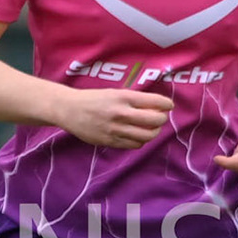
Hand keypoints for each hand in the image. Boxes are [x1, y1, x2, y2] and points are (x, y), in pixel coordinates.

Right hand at [57, 86, 173, 148]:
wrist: (69, 109)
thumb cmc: (93, 99)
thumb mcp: (114, 93)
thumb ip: (134, 100)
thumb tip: (157, 107)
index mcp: (124, 97)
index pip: (156, 102)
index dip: (167, 104)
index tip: (168, 106)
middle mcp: (121, 113)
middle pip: (155, 120)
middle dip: (162, 119)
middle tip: (160, 118)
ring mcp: (115, 129)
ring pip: (147, 135)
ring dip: (153, 132)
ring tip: (150, 128)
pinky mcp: (109, 141)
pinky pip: (134, 145)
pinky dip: (140, 141)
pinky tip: (137, 136)